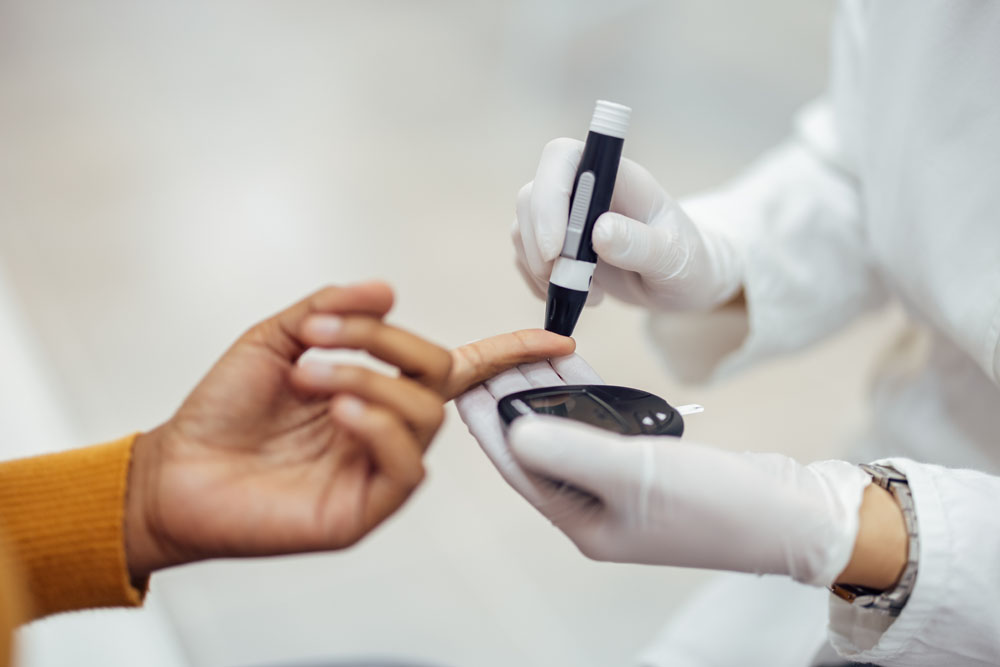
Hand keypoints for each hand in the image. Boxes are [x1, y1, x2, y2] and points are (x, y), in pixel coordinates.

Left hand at [126, 282, 573, 579]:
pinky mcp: (364, 507)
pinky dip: (379, 426)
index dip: (510, 352)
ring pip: (423, 417)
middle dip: (386, 342)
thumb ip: (332, 306)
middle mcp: (387, 427)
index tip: (557, 338)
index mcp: (377, 388)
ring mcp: (378, 468)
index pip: (459, 368)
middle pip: (438, 376)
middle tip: (323, 332)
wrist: (175, 469)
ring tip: (310, 375)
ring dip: (369, 379)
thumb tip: (389, 287)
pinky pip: (406, 468)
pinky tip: (338, 412)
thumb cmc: (225, 410)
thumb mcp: (275, 337)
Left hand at [456, 361, 881, 586]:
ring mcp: (620, 483)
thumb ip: (571, 451)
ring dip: (546, 390)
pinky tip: (566, 360)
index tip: (463, 386)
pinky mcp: (646, 462)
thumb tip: (512, 431)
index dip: (489, 426)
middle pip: (539, 444)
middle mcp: (594, 504)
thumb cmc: (716, 506)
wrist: (791, 515)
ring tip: (518, 350)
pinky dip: (585, 391)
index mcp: (582, 521)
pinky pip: (602, 420)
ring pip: (568, 428)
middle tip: (486, 359)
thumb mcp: (635, 475)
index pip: (519, 468)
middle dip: (512, 401)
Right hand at [514, 138, 742, 309]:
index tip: (557, 248)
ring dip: (541, 268)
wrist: (683, 282)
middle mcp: (584, 189)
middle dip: (538, 243)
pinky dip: (541, 283)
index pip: (562, 158)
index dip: (549, 196)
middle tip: (564, 282)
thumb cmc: (687, 262)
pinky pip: (527, 257)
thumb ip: (641, 244)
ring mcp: (566, 216)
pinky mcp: (556, 245)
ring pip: (523, 228)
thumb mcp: (674, 259)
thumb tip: (599, 231)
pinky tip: (580, 298)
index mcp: (615, 176)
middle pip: (532, 195)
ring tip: (587, 295)